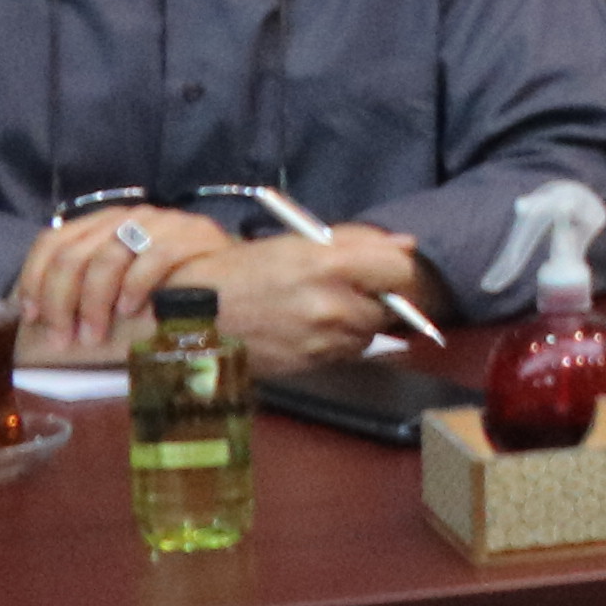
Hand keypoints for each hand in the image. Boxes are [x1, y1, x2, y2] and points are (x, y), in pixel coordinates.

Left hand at [15, 202, 237, 362]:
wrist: (238, 276)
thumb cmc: (171, 285)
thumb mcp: (122, 279)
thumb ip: (89, 283)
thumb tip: (41, 314)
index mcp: (104, 222)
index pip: (53, 241)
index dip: (35, 278)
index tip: (33, 316)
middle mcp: (127, 216)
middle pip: (73, 255)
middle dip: (61, 302)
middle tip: (64, 340)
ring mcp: (160, 223)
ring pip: (106, 258)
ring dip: (93, 303)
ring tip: (93, 336)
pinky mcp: (190, 235)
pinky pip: (151, 260)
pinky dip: (135, 288)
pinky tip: (131, 311)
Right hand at [173, 225, 429, 377]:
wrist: (196, 315)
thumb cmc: (245, 271)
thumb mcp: (298, 242)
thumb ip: (357, 240)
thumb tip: (408, 245)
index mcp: (329, 265)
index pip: (400, 270)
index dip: (402, 270)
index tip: (393, 269)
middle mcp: (332, 305)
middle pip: (391, 306)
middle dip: (378, 297)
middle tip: (349, 288)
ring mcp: (324, 339)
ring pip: (370, 332)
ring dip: (359, 321)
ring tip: (321, 307)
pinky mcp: (314, 365)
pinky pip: (348, 352)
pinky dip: (339, 341)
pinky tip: (309, 328)